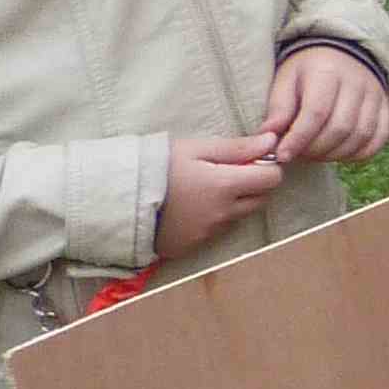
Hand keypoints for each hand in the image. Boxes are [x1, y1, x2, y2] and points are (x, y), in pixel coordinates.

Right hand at [159, 132, 288, 256]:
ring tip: (203, 189)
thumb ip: (236, 147)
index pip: (272, 179)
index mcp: (226, 187)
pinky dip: (212, 219)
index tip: (250, 161)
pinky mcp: (192, 246)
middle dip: (253, 185)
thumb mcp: (194, 149)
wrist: (115, 199)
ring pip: (239, 216)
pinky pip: (216, 231)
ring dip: (233, 203)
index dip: (266, 167)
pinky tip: (191, 207)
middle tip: (227, 173)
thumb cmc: (154, 166)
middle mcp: (223, 214)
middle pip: (260, 200)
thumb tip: (273, 141)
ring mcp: (208, 233)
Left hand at [263, 48, 388, 168]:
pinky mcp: (386, 108)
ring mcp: (376, 96)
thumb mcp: (286, 79)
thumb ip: (279, 108)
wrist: (343, 53)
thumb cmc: (308, 69)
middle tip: (297, 155)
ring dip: (335, 154)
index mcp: (327, 72)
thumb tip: (267, 138)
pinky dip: (359, 153)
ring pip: (360, 136)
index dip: (298, 139)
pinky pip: (379, 138)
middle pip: (340, 128)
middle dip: (315, 150)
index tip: (282, 155)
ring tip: (315, 154)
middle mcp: (357, 83)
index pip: (316, 112)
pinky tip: (339, 153)